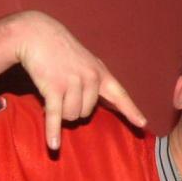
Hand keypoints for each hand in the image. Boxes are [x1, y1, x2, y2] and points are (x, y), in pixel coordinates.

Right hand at [13, 11, 145, 148]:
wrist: (39, 35)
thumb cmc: (61, 51)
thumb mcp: (85, 62)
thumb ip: (93, 82)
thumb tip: (93, 107)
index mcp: (101, 73)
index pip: (120, 95)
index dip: (131, 111)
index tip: (142, 123)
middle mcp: (91, 78)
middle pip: (87, 113)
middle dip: (73, 109)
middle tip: (62, 93)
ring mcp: (73, 83)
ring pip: (71, 115)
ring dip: (60, 111)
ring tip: (53, 94)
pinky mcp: (54, 87)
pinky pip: (56, 115)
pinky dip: (53, 131)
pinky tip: (54, 145)